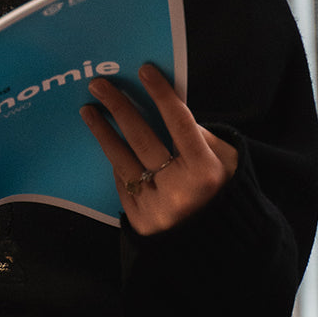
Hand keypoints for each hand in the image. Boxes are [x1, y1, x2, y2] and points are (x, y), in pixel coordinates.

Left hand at [80, 63, 237, 234]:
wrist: (218, 246)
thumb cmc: (225, 193)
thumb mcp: (229, 163)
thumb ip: (204, 137)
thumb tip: (171, 112)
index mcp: (206, 171)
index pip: (179, 123)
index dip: (162, 95)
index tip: (144, 70)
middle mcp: (178, 189)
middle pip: (142, 139)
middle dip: (119, 107)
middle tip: (99, 84)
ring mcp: (155, 206)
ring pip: (122, 160)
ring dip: (102, 132)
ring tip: (88, 110)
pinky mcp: (139, 219)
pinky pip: (123, 182)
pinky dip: (118, 163)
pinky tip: (109, 146)